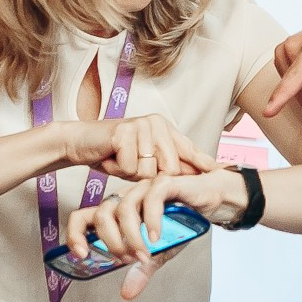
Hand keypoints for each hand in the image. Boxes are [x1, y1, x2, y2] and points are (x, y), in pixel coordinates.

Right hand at [59, 113, 218, 181]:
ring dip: (130, 174)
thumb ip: (165, 167)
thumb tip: (196, 177)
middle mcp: (156, 124)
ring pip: (149, 172)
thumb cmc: (111, 154)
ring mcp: (141, 126)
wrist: (79, 142)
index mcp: (164, 129)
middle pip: (170, 169)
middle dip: (149, 178)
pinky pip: (130, 167)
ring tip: (118, 161)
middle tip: (129, 166)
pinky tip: (109, 158)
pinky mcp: (125, 132)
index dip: (204, 163)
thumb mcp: (142, 161)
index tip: (222, 172)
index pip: (189, 149)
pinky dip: (117, 169)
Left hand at [61, 168, 240, 299]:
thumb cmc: (182, 221)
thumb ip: (141, 269)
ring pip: (124, 208)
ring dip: (131, 236)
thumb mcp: (160, 252)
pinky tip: (156, 237)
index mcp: (118, 212)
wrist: (211, 201)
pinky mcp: (165, 183)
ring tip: (143, 253)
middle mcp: (127, 197)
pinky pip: (151, 198)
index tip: (82, 255)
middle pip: (101, 214)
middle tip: (126, 259)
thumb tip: (127, 293)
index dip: (76, 234)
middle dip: (111, 242)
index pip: (84, 217)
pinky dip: (151, 220)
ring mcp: (144, 188)